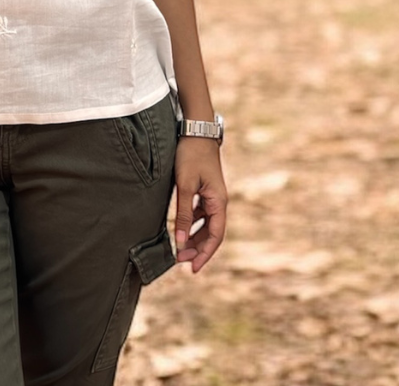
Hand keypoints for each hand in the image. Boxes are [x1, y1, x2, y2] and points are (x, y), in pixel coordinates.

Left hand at [173, 137, 227, 273]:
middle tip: (180, 261)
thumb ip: (183, 213)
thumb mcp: (185, 185)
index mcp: (219, 202)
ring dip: (194, 237)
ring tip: (179, 249)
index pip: (215, 236)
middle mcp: (220, 201)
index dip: (205, 254)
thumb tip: (180, 241)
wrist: (196, 130)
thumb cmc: (190, 156)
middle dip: (197, 248)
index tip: (193, 269)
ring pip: (206, 224)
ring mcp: (213, 195)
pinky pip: (201, 213)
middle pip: (212, 233)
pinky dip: (192, 223)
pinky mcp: (205, 189)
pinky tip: (180, 227)